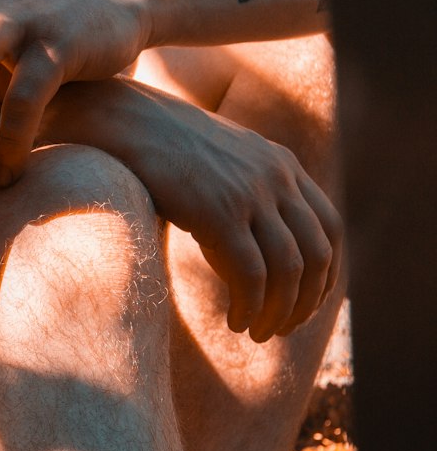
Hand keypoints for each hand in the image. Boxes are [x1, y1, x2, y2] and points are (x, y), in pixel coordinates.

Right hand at [128, 92, 341, 340]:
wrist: (122, 119)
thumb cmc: (158, 144)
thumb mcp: (218, 158)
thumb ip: (244, 187)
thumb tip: (247, 234)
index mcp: (280, 162)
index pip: (329, 227)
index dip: (326, 272)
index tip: (307, 301)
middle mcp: (275, 176)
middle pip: (317, 253)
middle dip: (306, 300)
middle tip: (283, 327)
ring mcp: (250, 194)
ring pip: (288, 270)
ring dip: (278, 312)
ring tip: (257, 332)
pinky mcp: (219, 212)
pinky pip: (251, 274)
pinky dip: (249, 306)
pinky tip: (235, 321)